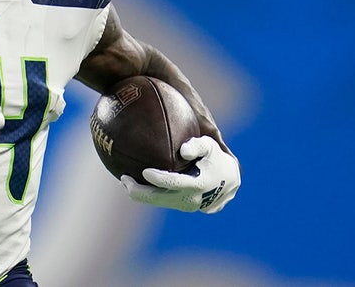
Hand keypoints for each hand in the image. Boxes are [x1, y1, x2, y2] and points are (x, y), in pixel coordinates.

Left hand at [121, 135, 239, 212]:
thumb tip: (183, 150)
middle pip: (158, 200)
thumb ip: (197, 145)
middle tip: (123, 179)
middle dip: (138, 192)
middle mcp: (192, 200)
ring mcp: (190, 208)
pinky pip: (167, 202)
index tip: (143, 171)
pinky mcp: (188, 210)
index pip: (172, 183)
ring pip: (161, 202)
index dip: (157, 179)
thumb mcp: (210, 146)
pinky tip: (142, 185)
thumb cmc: (216, 157)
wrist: (232, 179)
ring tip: (127, 182)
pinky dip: (155, 195)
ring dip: (144, 194)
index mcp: (197, 185)